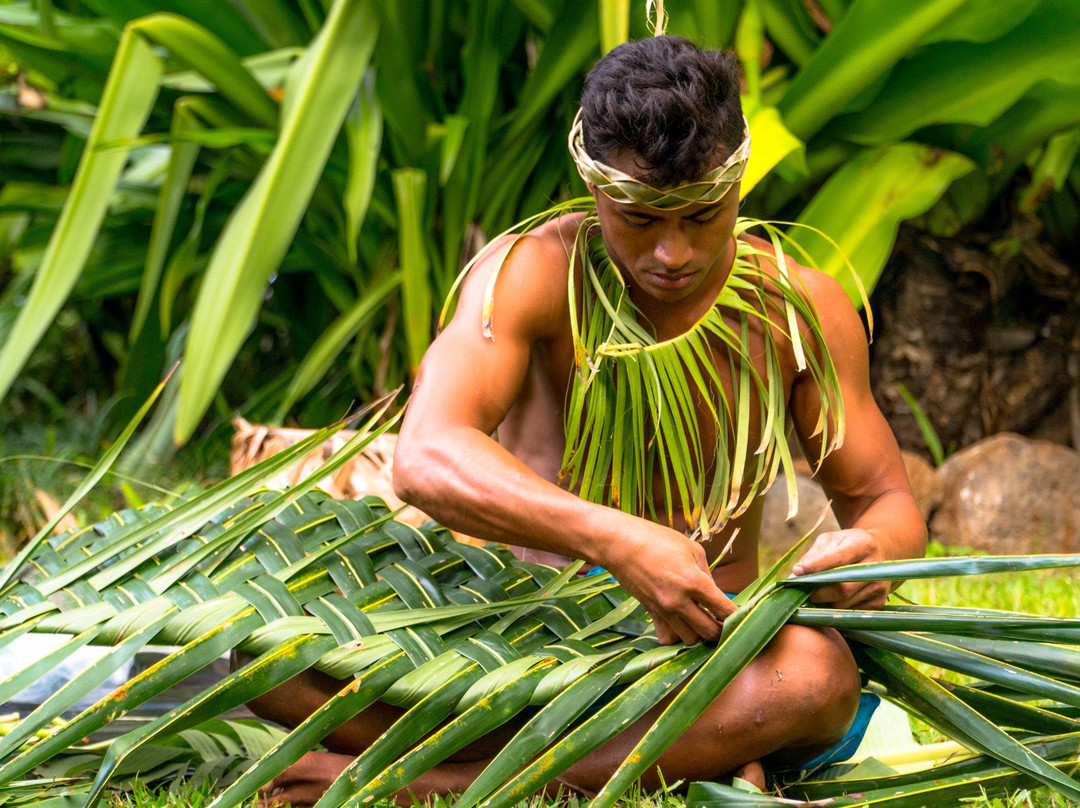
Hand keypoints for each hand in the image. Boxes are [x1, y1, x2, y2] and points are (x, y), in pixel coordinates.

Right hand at [599, 520, 735, 644]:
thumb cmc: (658, 539)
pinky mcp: (651, 613)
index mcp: (694, 581)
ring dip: (699, 633)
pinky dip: (676, 636)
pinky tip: (681, 625)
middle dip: (721, 630)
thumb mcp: (692, 549)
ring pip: (690, 640)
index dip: (737, 616)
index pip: (725, 610)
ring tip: (702, 621)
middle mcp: (679, 601)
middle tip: (723, 621)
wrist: (620, 544)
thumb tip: (715, 595)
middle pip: (710, 632)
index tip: (743, 615)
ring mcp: (663, 610)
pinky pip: (667, 638)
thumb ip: (707, 574)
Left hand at [790, 528, 889, 608]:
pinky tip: (829, 599)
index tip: (797, 572)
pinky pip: (849, 612)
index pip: (838, 558)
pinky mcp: (878, 603)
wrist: (879, 551)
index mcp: (864, 545)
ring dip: (823, 602)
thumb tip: (794, 575)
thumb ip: (813, 555)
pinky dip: (834, 609)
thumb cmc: (847, 545)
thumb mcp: (831, 540)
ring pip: (843, 604)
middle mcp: (876, 568)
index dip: (816, 566)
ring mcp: (879, 588)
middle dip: (817, 592)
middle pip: (842, 588)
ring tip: (814, 594)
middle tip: (801, 591)